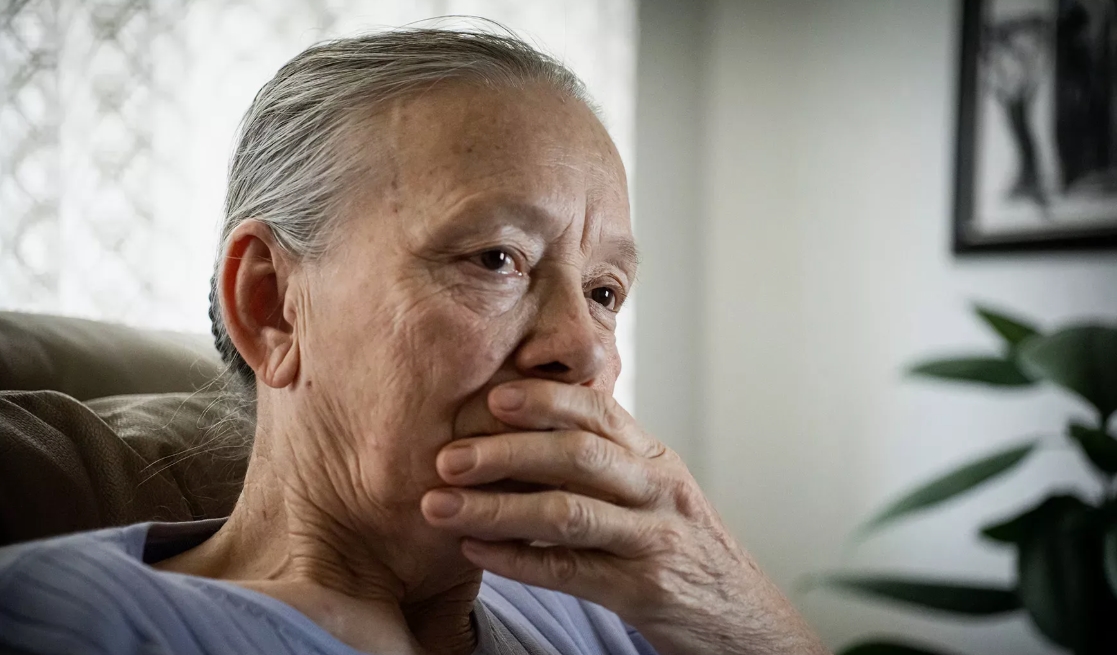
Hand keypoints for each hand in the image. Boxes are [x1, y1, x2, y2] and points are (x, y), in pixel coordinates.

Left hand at [421, 379, 827, 654]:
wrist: (743, 620)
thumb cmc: (682, 547)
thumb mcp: (655, 492)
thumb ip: (605, 461)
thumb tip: (523, 431)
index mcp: (655, 458)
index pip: (599, 410)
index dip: (546, 399)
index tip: (493, 394)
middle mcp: (658, 490)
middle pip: (578, 455)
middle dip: (506, 451)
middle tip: (447, 456)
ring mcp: (653, 539)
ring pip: (569, 513)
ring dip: (497, 508)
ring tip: (440, 505)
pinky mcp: (644, 591)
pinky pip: (571, 572)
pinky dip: (518, 561)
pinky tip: (476, 550)